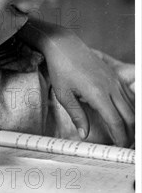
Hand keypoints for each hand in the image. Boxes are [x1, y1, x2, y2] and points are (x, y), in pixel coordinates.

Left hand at [43, 31, 133, 146]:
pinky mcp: (114, 77)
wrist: (64, 45)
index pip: (115, 121)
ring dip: (131, 122)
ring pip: (131, 106)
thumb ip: (77, 116)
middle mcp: (111, 88)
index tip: (119, 147)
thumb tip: (84, 135)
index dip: (120, 137)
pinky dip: (129, 109)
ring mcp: (115, 81)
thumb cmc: (61, 69)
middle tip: (125, 145)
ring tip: (126, 134)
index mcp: (98, 94)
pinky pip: (128, 96)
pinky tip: (124, 117)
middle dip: (130, 133)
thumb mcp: (64, 95)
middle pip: (129, 116)